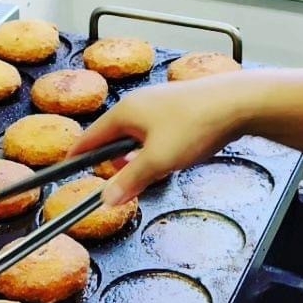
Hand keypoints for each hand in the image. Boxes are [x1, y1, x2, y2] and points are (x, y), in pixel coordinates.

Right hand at [70, 75, 251, 205]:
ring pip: (137, 139)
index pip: (89, 137)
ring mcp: (158, 105)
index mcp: (124, 112)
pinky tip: (173, 159)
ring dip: (139, 160)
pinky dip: (156, 151)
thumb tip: (104, 200)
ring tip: (154, 173)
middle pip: (113, 139)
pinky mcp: (178, 109)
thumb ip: (130, 181)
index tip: (65, 172)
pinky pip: (155, 135)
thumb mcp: (158, 160)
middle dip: (115, 164)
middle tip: (125, 186)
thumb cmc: (194, 126)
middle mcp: (138, 104)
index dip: (76, 157)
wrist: (237, 102)